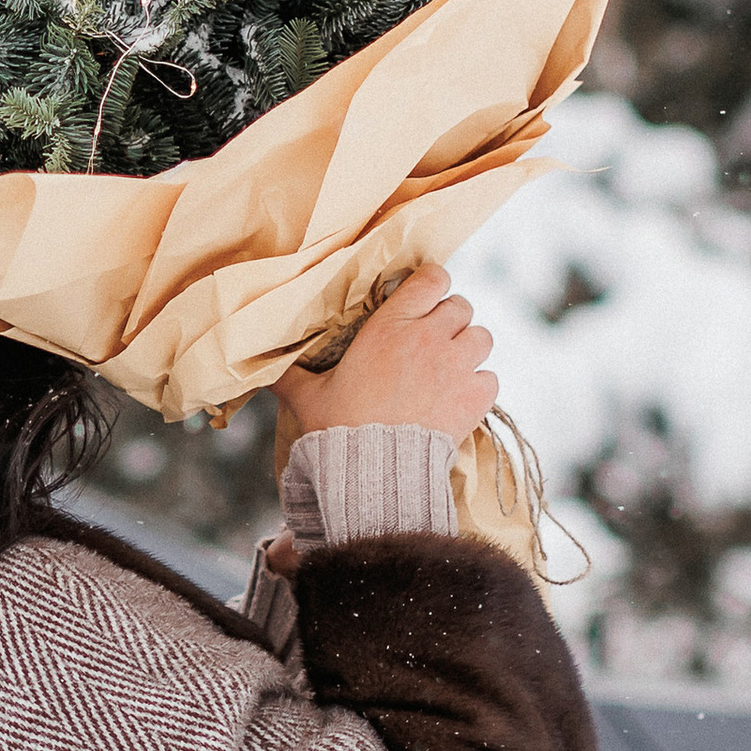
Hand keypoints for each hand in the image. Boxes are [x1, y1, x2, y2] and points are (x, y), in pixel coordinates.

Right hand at [274, 263, 496, 449]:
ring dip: (469, 349)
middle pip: (461, 306)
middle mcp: (428, 339)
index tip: (425, 297)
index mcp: (390, 327)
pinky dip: (479, 386)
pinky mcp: (474, 398)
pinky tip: (459, 397)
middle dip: (450, 319)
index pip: (432, 278)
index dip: (432, 283)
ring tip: (451, 367)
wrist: (374, 472)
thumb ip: (289, 373)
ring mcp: (456, 367)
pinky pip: (490, 377)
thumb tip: (260, 365)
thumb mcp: (307, 396)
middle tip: (433, 340)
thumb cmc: (338, 428)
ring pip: (482, 337)